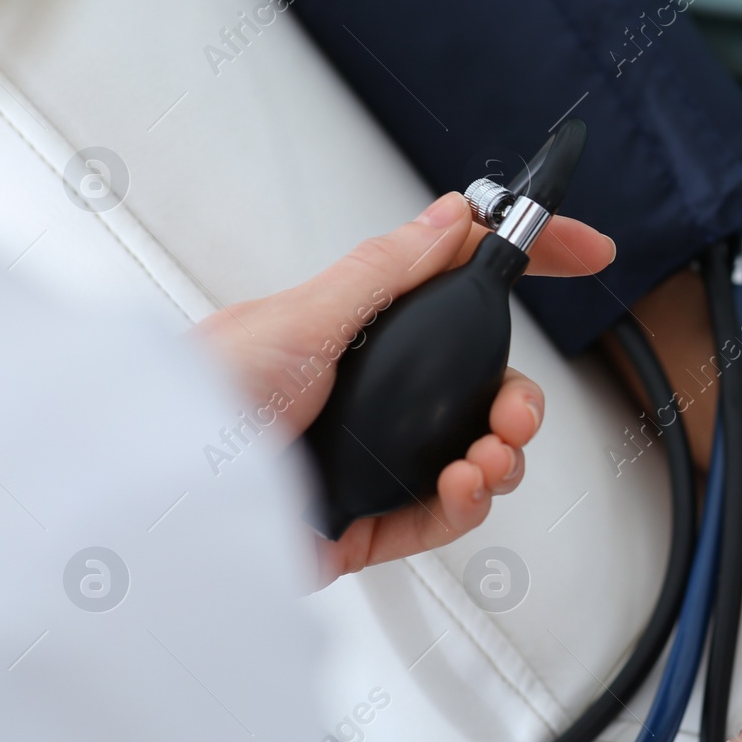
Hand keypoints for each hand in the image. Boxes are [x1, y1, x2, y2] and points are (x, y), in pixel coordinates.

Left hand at [194, 192, 613, 578]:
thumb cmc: (195, 404)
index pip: (456, 290)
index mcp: (356, 335)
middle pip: (481, 389)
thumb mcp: (298, 318)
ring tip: (488, 456)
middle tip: (516, 412)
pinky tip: (463, 485)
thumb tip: (448, 217)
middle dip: (518, 400)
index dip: (525, 267)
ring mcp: (372, 461)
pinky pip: (442, 515)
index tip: (585, 251)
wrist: (156, 511)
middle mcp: (371, 397)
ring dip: (501, 454)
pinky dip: (467, 501)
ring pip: (474, 454)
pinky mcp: (366, 524)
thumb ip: (383, 272)